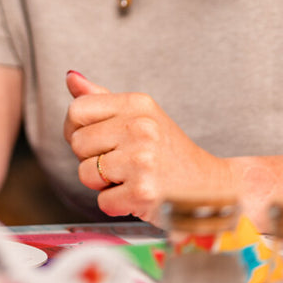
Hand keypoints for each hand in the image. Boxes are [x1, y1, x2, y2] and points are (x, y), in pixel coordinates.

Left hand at [64, 70, 235, 220]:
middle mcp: (140, 127)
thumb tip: (71, 77)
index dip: (77, 129)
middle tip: (122, 162)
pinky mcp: (143, 191)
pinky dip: (117, 204)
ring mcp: (142, 159)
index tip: (95, 140)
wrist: (212, 188)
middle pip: (78, 143)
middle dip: (92, 158)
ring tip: (131, 178)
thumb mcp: (141, 116)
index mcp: (137, 103)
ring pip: (85, 174)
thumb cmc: (170, 153)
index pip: (77, 109)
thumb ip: (102, 98)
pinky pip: (102, 201)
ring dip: (103, 184)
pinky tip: (138, 195)